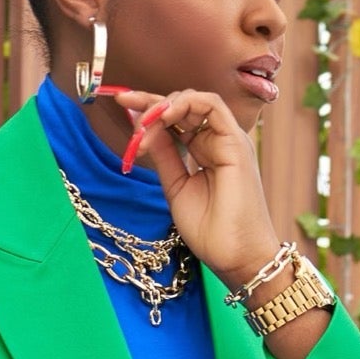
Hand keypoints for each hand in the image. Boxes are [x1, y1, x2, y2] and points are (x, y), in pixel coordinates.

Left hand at [109, 87, 285, 294]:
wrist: (235, 257)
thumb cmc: (211, 231)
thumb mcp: (176, 186)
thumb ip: (164, 154)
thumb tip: (145, 127)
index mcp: (205, 151)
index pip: (177, 118)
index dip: (149, 107)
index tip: (122, 102)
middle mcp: (218, 141)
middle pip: (184, 105)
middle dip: (151, 102)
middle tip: (126, 109)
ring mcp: (229, 140)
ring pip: (196, 100)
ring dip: (165, 104)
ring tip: (145, 122)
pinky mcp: (236, 143)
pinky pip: (211, 105)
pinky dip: (185, 103)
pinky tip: (163, 116)